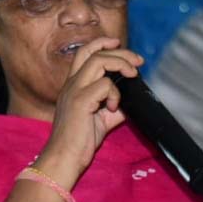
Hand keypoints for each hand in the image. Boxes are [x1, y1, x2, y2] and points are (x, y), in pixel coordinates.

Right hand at [37, 36, 143, 184]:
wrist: (64, 158)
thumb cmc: (80, 141)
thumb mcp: (101, 120)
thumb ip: (114, 107)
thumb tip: (132, 102)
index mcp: (73, 85)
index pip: (85, 53)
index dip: (102, 43)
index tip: (119, 43)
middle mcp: (71, 84)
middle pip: (94, 52)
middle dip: (120, 51)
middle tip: (138, 61)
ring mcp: (74, 91)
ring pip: (99, 61)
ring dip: (121, 64)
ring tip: (133, 75)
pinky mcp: (80, 101)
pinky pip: (104, 85)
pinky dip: (115, 93)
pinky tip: (114, 107)